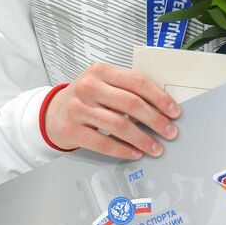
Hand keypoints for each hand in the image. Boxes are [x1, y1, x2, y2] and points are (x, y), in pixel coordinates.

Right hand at [44, 63, 179, 159]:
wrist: (51, 113)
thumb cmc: (85, 98)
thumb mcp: (103, 84)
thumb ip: (127, 89)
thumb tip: (162, 106)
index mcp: (101, 71)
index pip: (137, 82)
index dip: (159, 98)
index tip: (174, 111)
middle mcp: (89, 87)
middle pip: (131, 104)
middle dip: (156, 120)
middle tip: (170, 132)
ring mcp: (78, 109)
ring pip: (119, 125)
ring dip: (143, 139)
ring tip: (155, 147)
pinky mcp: (71, 130)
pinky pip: (103, 143)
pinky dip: (123, 150)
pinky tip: (135, 153)